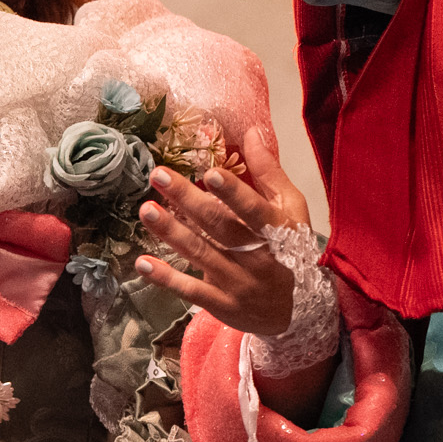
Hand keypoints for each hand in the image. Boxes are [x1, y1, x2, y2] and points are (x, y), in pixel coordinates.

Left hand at [134, 123, 314, 339]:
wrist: (300, 310)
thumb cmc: (294, 248)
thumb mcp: (291, 208)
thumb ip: (269, 171)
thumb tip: (252, 131)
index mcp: (278, 230)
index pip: (254, 210)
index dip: (232, 193)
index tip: (209, 173)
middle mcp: (257, 256)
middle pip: (219, 226)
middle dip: (187, 199)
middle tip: (159, 176)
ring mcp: (237, 282)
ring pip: (200, 253)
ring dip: (171, 231)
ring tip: (147, 210)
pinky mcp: (221, 303)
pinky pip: (190, 290)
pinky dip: (165, 277)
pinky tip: (142, 262)